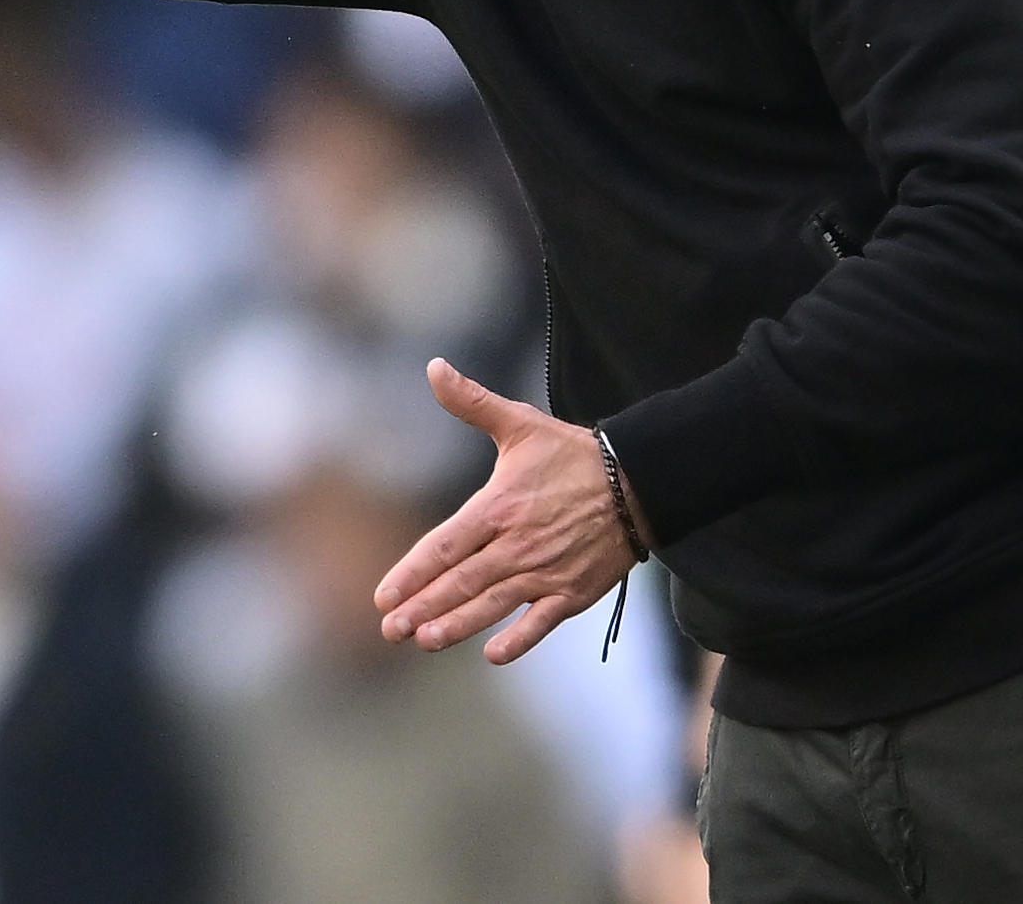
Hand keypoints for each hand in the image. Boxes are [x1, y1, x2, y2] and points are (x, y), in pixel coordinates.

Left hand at [375, 357, 652, 663]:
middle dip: (423, 608)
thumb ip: (472, 402)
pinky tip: (493, 654)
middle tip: (391, 630)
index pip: (444, 546)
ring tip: (425, 641)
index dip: (412, 573)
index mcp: (498, 507)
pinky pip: (541, 623)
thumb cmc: (572, 454)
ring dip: (457, 626)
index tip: (384, 596)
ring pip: (493, 605)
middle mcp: (517, 545)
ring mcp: (546, 572)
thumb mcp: (520, 424)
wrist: (638, 482)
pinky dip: (519, 640)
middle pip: (461, 582)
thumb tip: (434, 367)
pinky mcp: (573, 592)